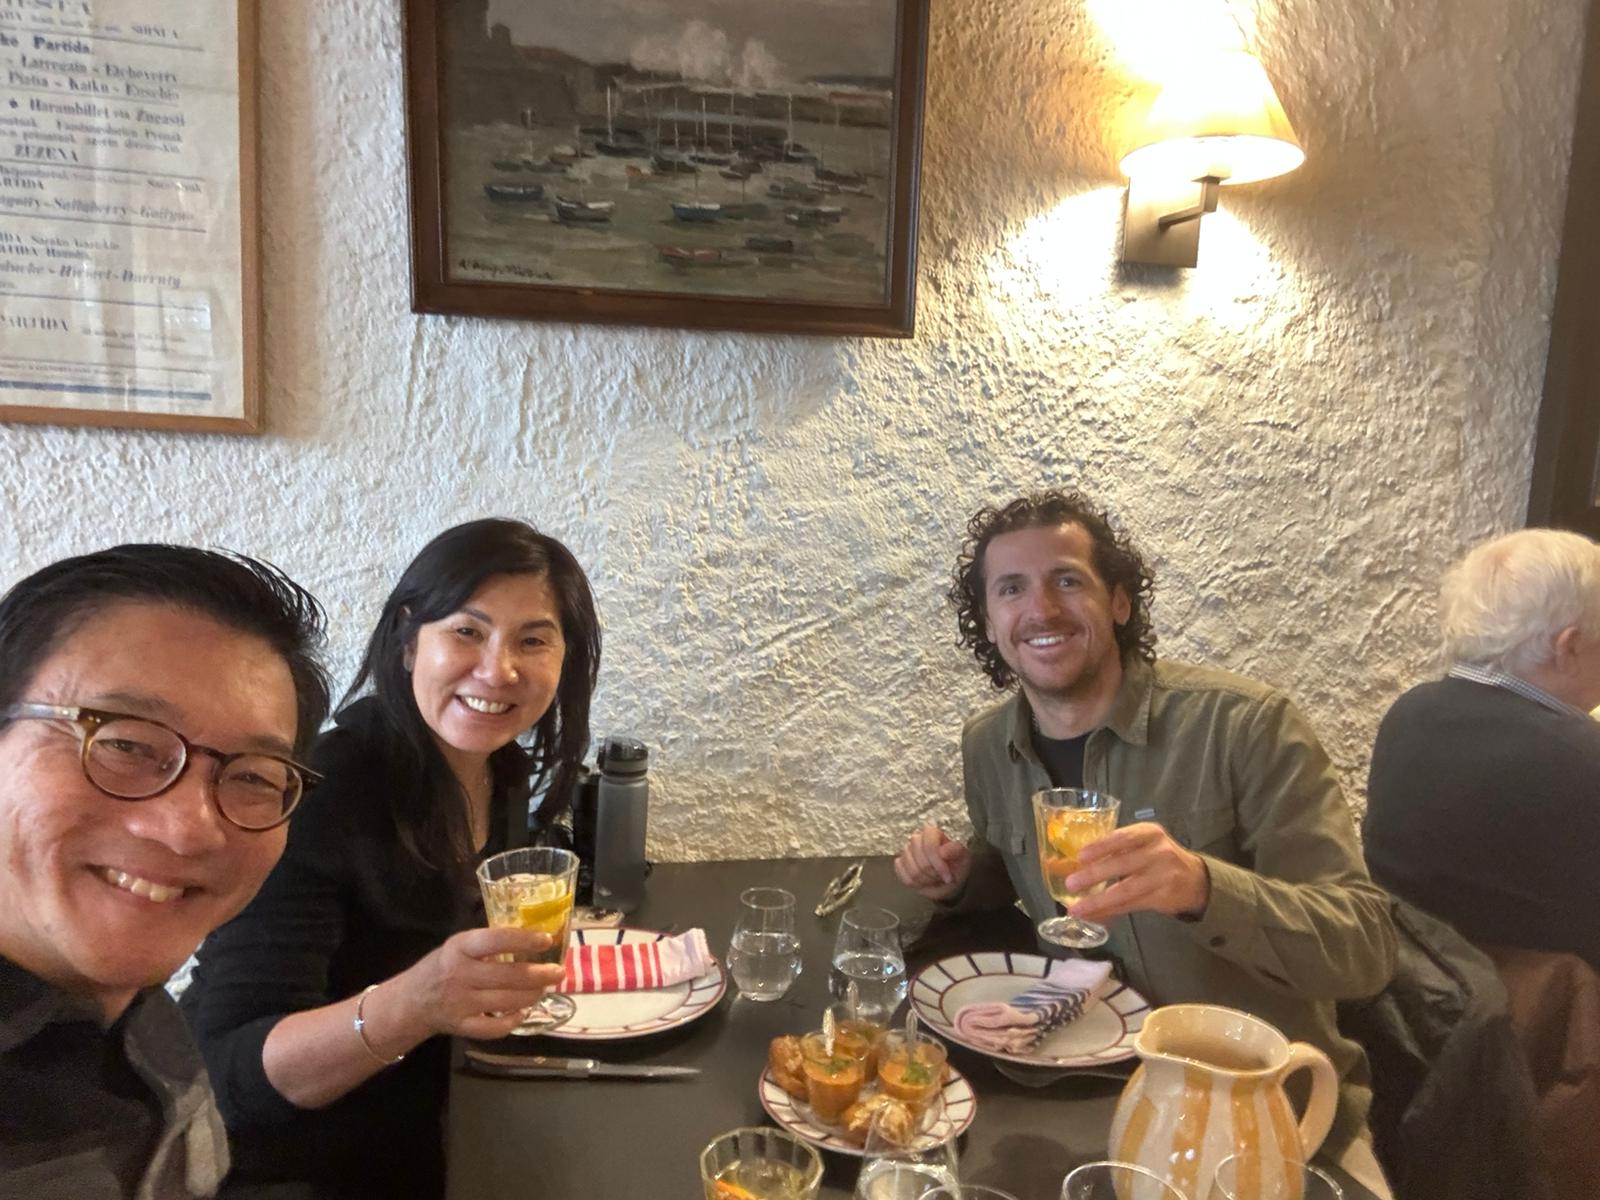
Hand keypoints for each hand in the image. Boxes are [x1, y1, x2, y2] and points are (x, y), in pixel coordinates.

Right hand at [395, 926, 566, 1041]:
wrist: (410, 1001)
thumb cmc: (442, 966)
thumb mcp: (459, 946)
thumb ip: (489, 944)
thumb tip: (532, 939)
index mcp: (460, 948)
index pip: (496, 940)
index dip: (524, 940)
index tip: (547, 940)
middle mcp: (460, 974)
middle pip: (508, 976)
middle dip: (540, 975)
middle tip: (559, 972)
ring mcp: (460, 1003)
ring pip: (506, 1002)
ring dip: (532, 996)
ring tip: (544, 989)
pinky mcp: (461, 1026)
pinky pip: (493, 1028)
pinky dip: (512, 1022)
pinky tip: (522, 1013)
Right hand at [893, 822, 970, 900]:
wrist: (949, 882)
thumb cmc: (957, 866)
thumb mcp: (964, 858)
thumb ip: (956, 850)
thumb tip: (943, 851)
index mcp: (933, 833)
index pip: (928, 844)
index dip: (937, 862)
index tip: (947, 876)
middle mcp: (917, 839)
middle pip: (919, 858)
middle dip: (932, 873)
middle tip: (942, 877)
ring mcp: (906, 851)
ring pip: (911, 869)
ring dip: (925, 880)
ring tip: (934, 880)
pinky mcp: (900, 863)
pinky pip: (902, 875)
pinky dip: (915, 884)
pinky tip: (923, 882)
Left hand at [1063, 822, 1209, 922]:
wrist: (1195, 879)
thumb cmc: (1159, 858)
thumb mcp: (1144, 843)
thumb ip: (1118, 849)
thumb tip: (1076, 863)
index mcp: (1149, 833)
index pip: (1123, 838)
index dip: (1101, 847)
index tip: (1080, 856)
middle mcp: (1158, 852)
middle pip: (1122, 864)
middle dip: (1094, 875)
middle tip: (1071, 883)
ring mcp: (1163, 876)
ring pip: (1125, 890)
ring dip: (1098, 900)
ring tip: (1077, 908)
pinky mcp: (1163, 898)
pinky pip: (1131, 905)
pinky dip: (1110, 911)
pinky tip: (1094, 915)